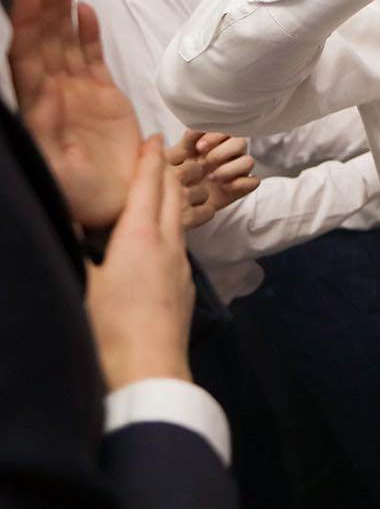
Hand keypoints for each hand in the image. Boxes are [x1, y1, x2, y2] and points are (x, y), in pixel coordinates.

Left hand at [8, 0, 142, 229]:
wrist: (116, 207)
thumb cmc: (81, 197)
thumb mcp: (60, 172)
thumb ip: (48, 138)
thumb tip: (42, 101)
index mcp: (38, 110)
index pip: (27, 59)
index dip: (26, 26)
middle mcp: (53, 95)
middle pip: (44, 42)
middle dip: (43, 6)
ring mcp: (78, 92)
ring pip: (65, 43)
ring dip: (61, 11)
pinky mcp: (103, 95)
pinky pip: (92, 57)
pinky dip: (88, 34)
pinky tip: (85, 9)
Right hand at [86, 137, 195, 389]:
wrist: (151, 371)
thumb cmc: (110, 328)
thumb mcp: (81, 282)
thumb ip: (74, 247)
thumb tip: (66, 217)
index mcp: (141, 236)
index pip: (148, 187)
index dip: (149, 160)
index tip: (154, 137)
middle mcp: (168, 245)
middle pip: (170, 198)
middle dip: (166, 171)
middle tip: (161, 152)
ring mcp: (181, 267)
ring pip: (177, 221)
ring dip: (171, 198)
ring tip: (162, 187)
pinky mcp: (184, 288)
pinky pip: (179, 244)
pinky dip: (171, 226)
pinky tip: (163, 236)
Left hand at [167, 130, 258, 230]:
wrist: (178, 201)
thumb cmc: (177, 175)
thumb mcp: (176, 156)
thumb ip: (187, 140)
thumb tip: (197, 128)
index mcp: (216, 141)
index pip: (227, 129)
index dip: (215, 136)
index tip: (199, 147)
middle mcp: (230, 153)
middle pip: (241, 142)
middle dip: (222, 152)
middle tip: (204, 162)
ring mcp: (238, 170)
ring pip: (249, 161)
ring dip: (231, 169)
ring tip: (212, 178)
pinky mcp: (242, 187)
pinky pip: (254, 181)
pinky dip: (241, 183)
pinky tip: (224, 187)